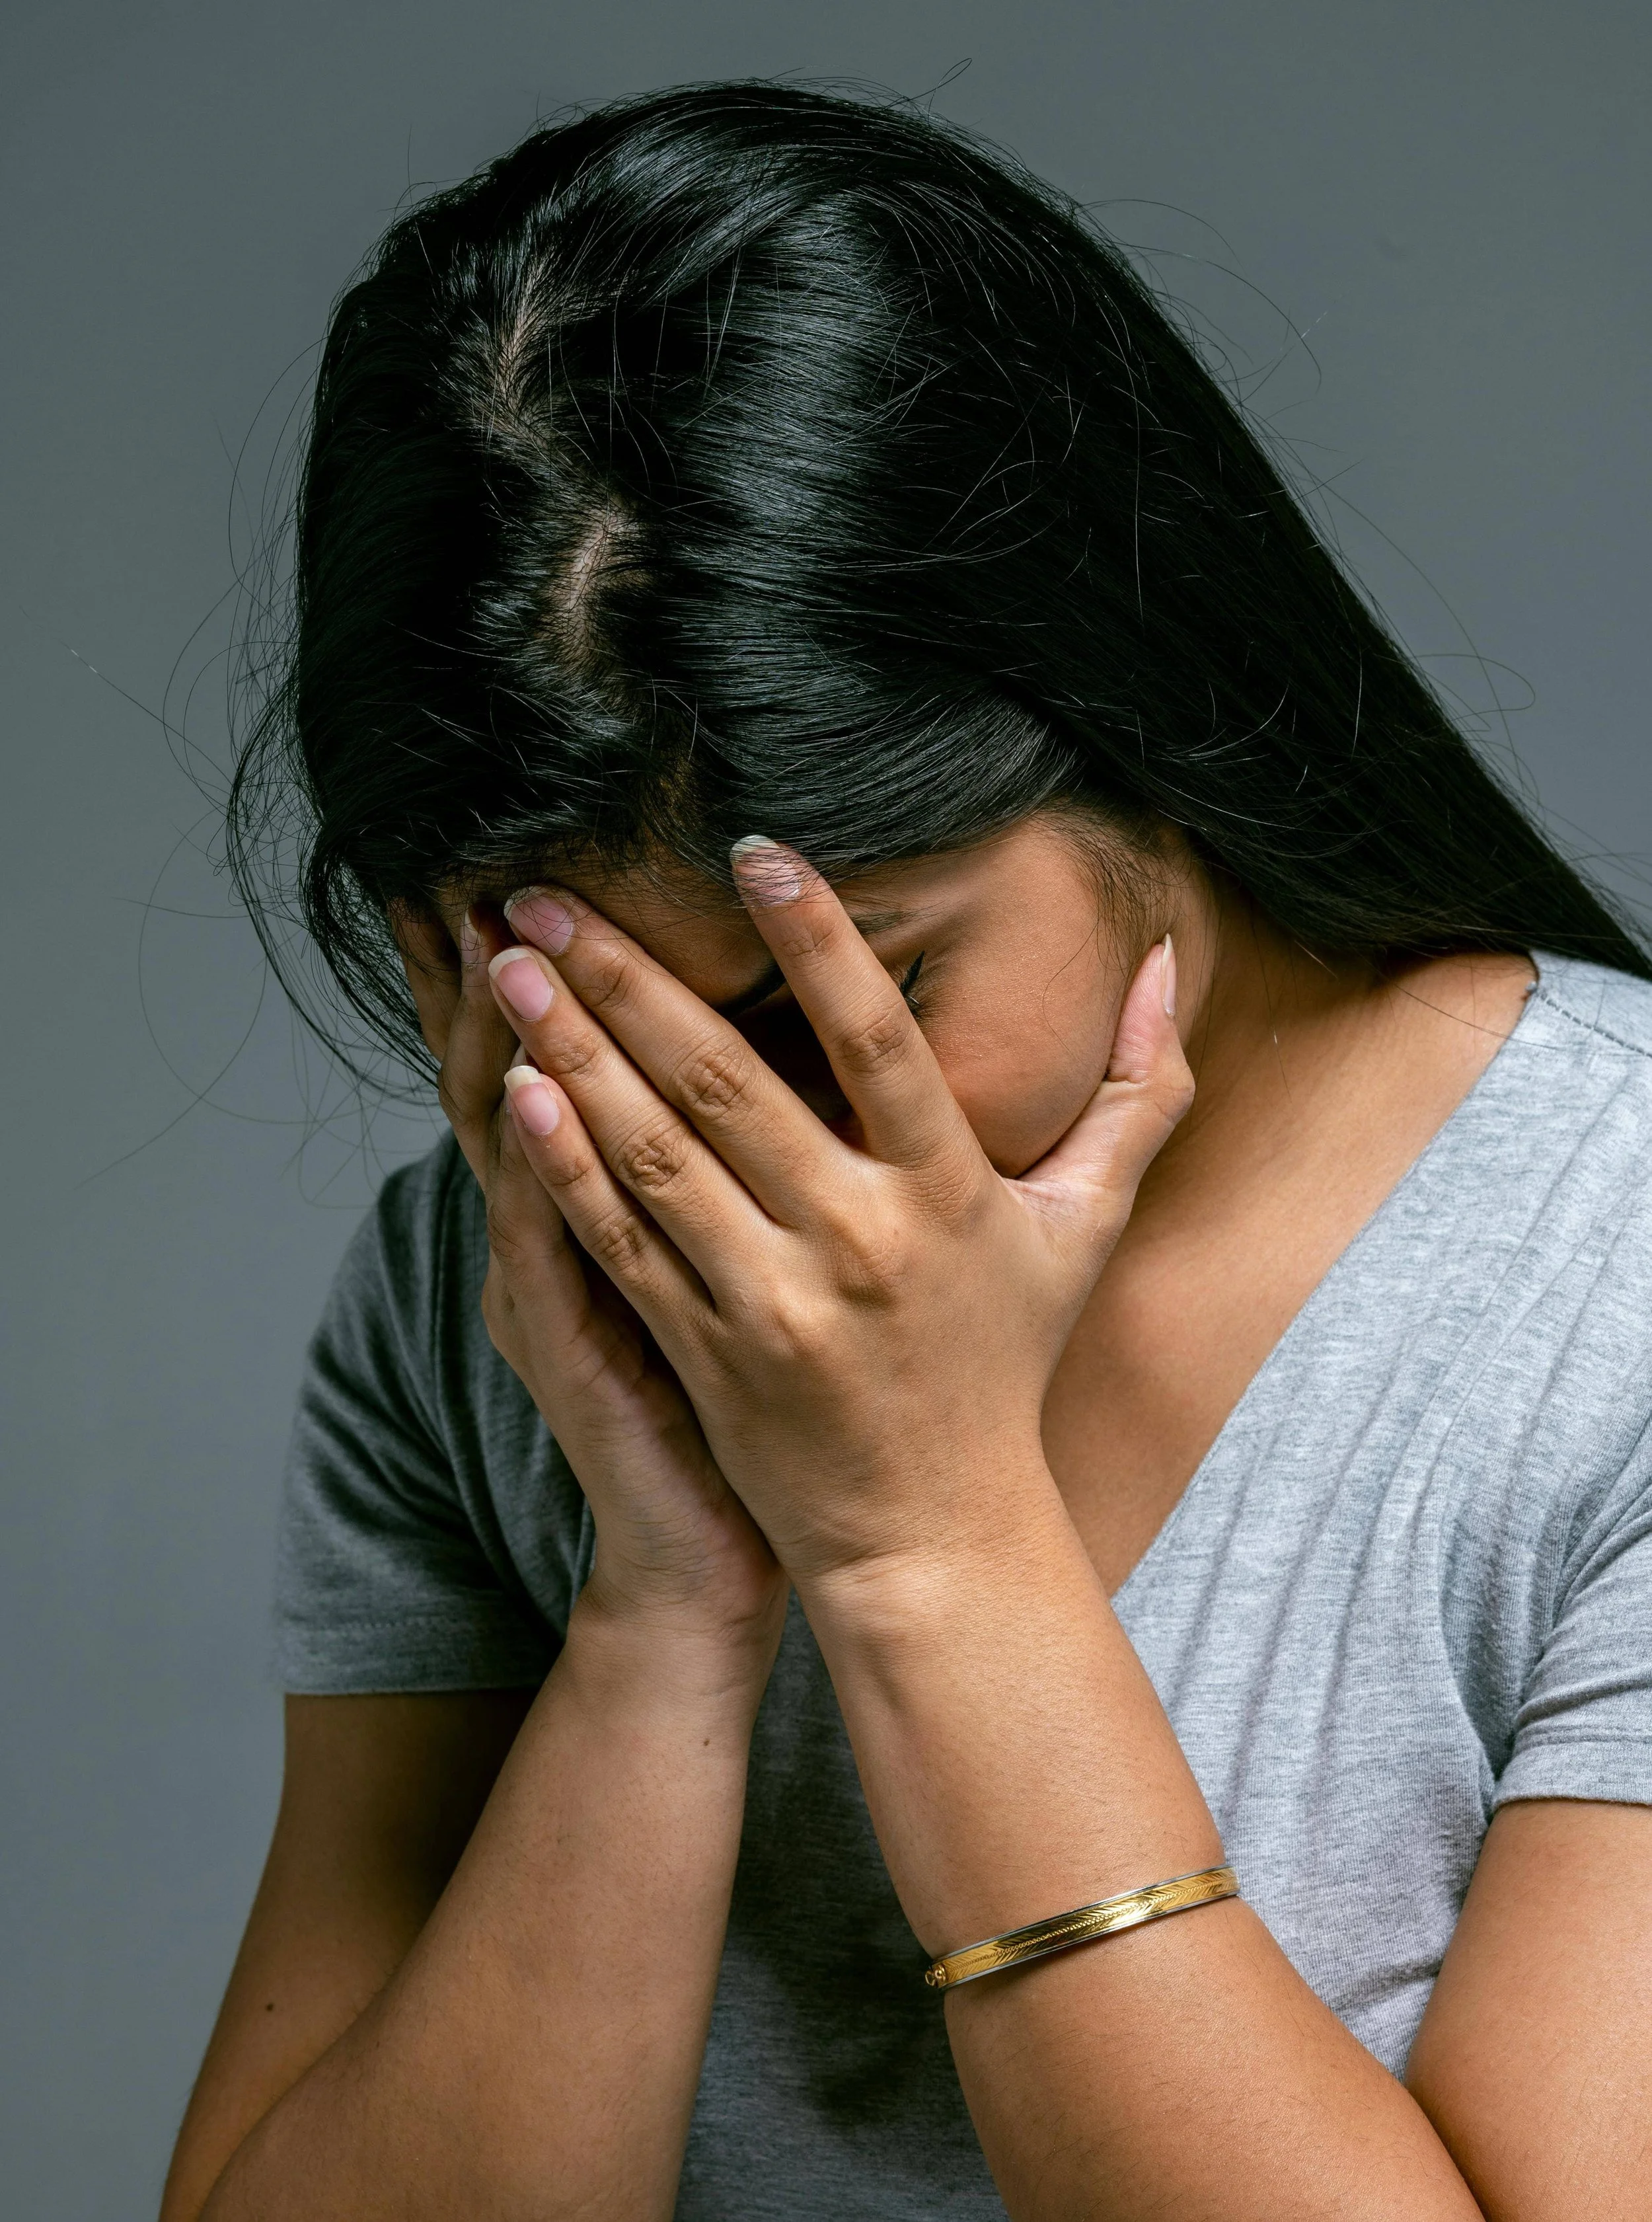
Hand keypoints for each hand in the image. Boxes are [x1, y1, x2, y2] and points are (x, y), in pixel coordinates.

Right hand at [391, 904, 785, 1654]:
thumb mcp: (732, 1260)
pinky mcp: (576, 1349)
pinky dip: (538, 1167)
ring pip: (517, 1141)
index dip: (541, 972)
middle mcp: (562, 1229)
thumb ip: (744, 1158)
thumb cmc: (749, 1394)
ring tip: (501, 940)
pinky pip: (549, 1244)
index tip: (528, 867)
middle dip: (496, 975)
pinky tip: (527, 1093)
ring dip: (502, 1040)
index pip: (563, 1061)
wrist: (716, 1542)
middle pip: (510, 1076)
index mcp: (616, 1199)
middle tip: (488, 868)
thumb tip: (810, 1045)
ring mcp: (556, 1286)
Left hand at [486, 845, 1192, 1592]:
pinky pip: (623, 1241)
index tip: (753, 850)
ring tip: (510, 966)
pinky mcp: (706, 1351)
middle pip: (726, 1084)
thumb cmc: (1002, 1363)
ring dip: (573, 1051)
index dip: (819, 942)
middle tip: (551, 889)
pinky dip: (566, 1166)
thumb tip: (1170, 963)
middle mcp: (856, 1241)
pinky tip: (516, 1093)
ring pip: (655, 1153)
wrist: (932, 1534)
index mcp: (948, 1195)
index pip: (879, 1044)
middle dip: (629, 976)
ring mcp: (771, 1301)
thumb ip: (1135, 1094)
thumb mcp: (1088, 1228)